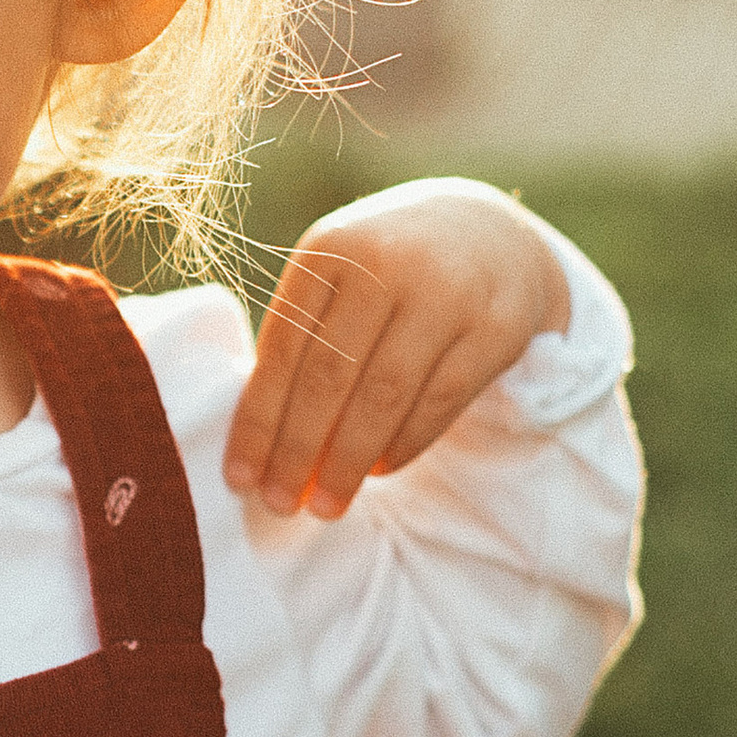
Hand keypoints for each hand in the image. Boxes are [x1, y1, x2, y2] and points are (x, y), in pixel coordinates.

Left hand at [223, 191, 569, 518]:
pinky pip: (440, 402)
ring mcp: (447, 293)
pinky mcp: (497, 327)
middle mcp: (386, 263)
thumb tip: (262, 442)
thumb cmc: (387, 270)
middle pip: (329, 378)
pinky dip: (403, 445)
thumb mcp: (338, 276)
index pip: (282, 350)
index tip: (239, 478)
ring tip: (326, 504)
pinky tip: (378, 471)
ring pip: (385, 396)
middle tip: (280, 505)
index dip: (258, 420)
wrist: (489, 231)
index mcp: (330, 250)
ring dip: (348, 462)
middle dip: (298, 451)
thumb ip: (302, 338)